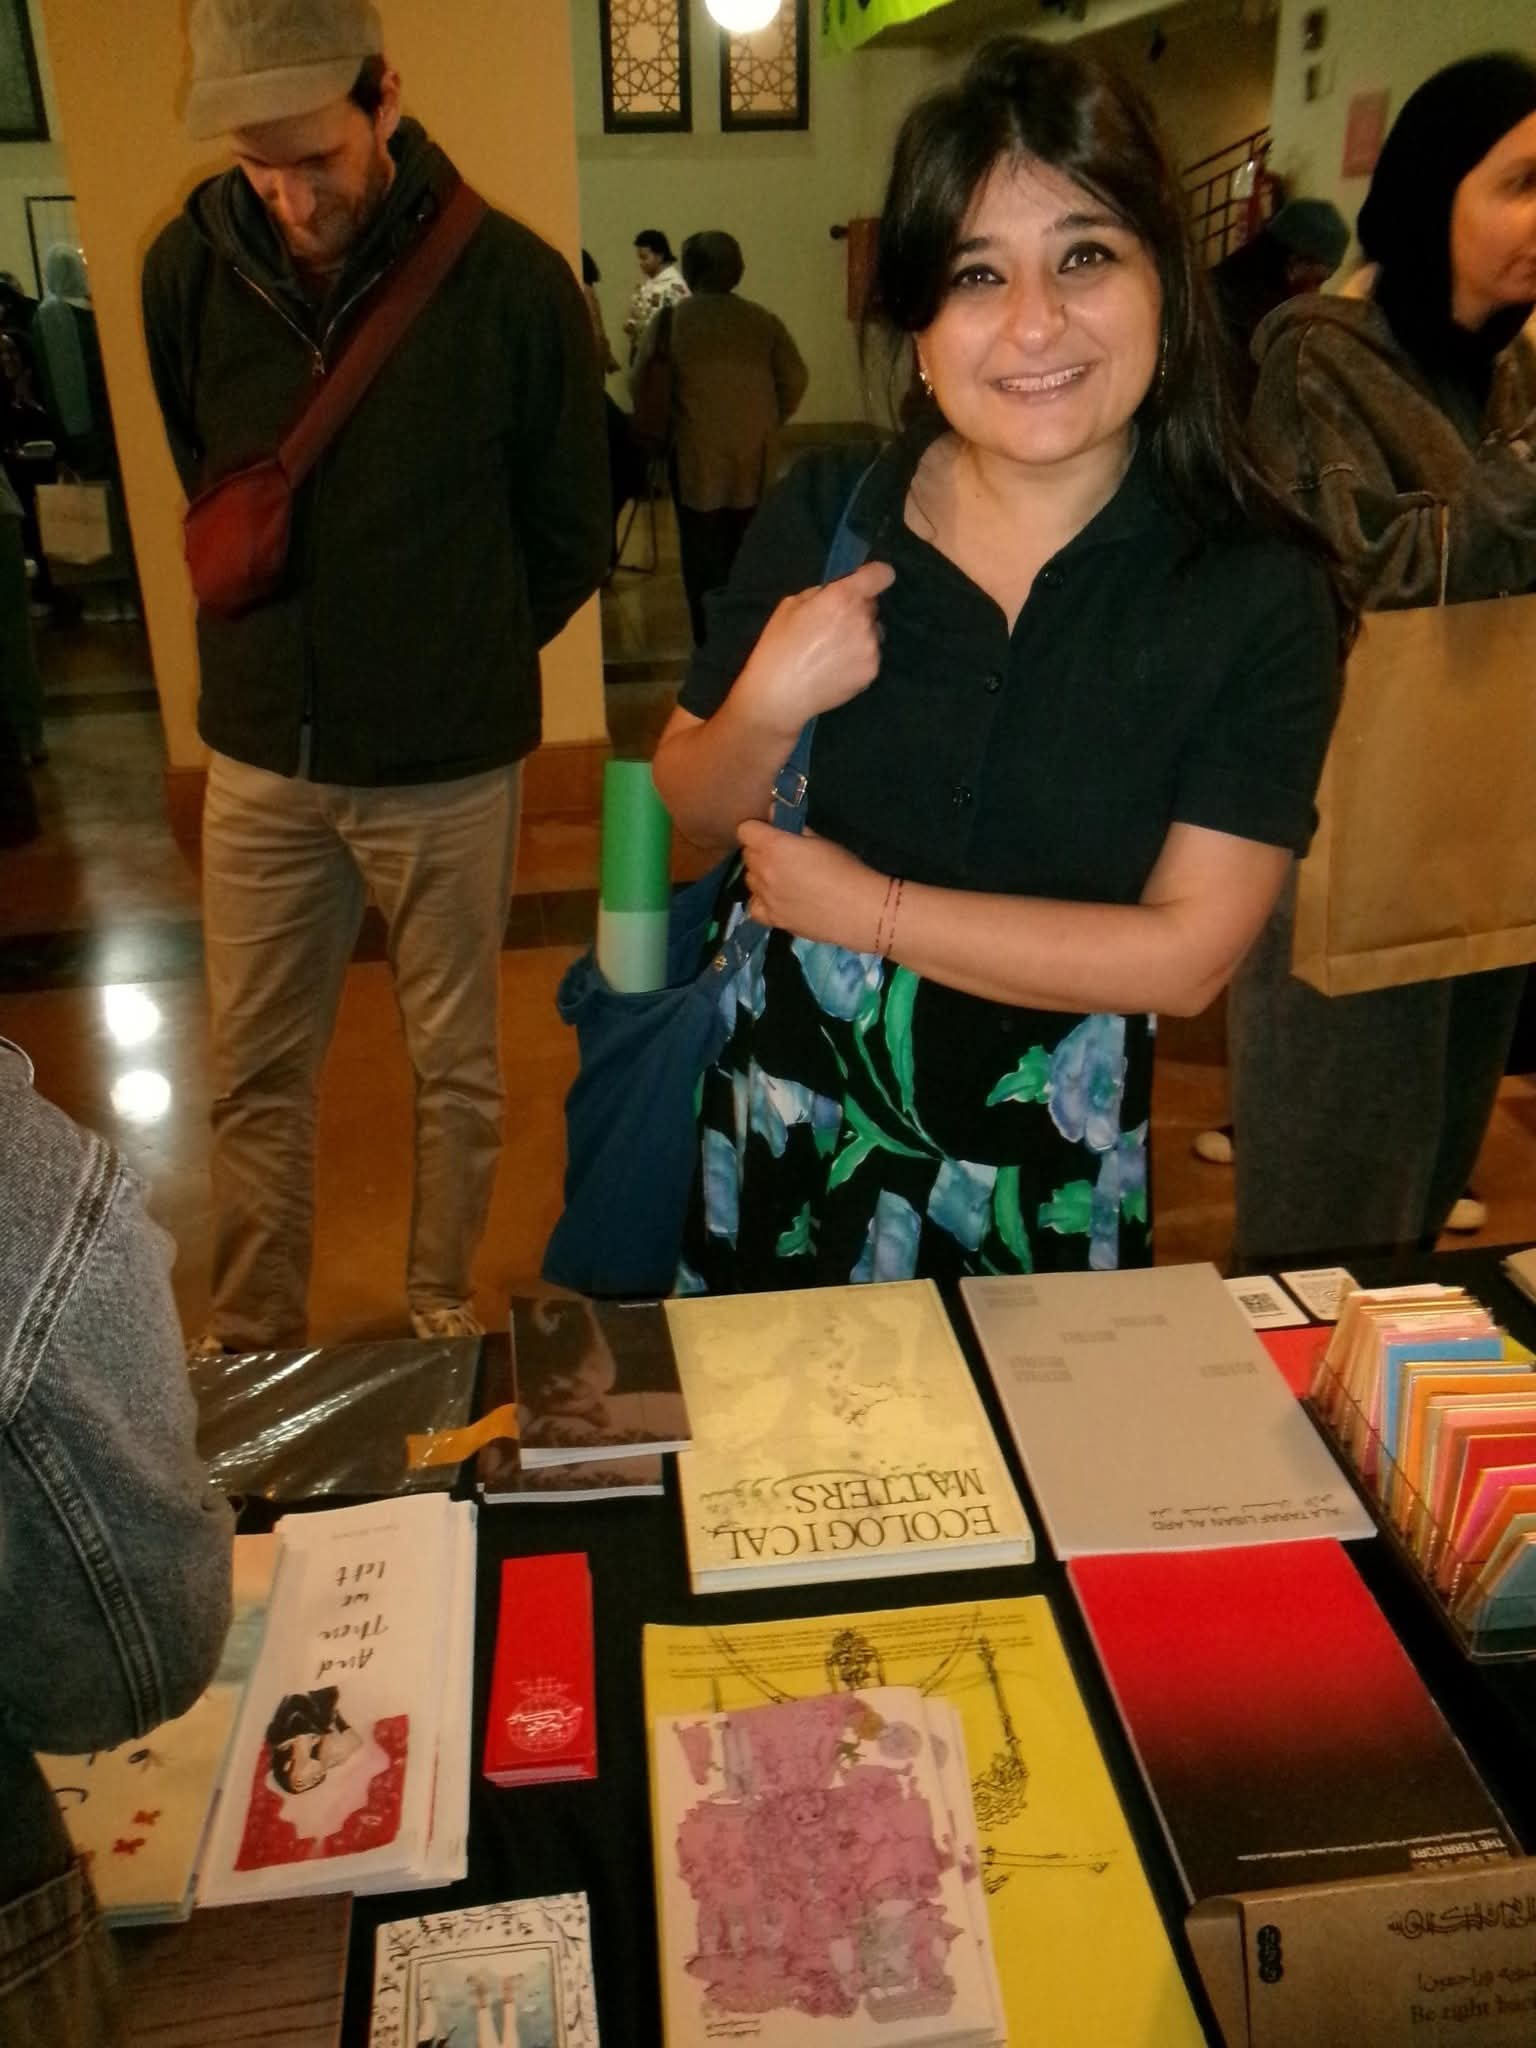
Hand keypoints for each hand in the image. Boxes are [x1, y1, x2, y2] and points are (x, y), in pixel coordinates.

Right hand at [735, 559, 894, 738]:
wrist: (779, 695)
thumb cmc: (778, 647)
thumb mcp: (790, 605)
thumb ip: (822, 593)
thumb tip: (839, 592)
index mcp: (843, 597)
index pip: (881, 574)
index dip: (876, 576)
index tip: (865, 583)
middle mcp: (863, 619)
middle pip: (872, 606)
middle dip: (856, 610)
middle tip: (831, 627)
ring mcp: (871, 648)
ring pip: (872, 632)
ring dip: (859, 635)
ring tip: (833, 652)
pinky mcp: (872, 671)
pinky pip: (870, 656)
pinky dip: (858, 659)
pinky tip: (836, 668)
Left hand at [738, 822, 886, 949]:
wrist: (860, 909)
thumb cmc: (845, 868)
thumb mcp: (820, 839)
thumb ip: (792, 826)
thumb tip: (773, 814)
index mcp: (773, 847)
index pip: (745, 830)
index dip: (758, 829)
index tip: (772, 832)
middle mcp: (763, 872)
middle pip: (747, 855)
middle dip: (760, 851)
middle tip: (783, 856)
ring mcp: (765, 898)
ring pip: (750, 880)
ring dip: (761, 876)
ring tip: (783, 880)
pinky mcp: (773, 920)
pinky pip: (754, 907)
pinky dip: (761, 902)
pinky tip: (776, 901)